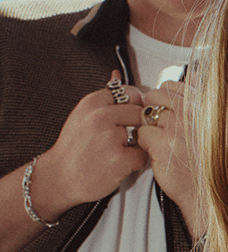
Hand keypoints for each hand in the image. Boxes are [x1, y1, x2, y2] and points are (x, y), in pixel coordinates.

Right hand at [32, 71, 148, 218]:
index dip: (134, 106)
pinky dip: (136, 162)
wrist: (58, 178)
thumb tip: (117, 73)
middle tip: (122, 139)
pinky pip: (143, 156)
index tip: (126, 118)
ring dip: (138, 144)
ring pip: (144, 134)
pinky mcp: (119, 160)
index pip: (132, 93)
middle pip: (141, 113)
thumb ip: (105, 96)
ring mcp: (110, 138)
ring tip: (119, 151)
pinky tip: (120, 165)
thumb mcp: (83, 114)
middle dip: (137, 127)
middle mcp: (101, 117)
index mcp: (93, 102)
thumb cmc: (74, 147)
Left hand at [137, 81, 202, 237]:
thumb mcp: (211, 125)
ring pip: (146, 115)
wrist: (204, 189)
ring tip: (160, 141)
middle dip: (151, 109)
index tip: (164, 107)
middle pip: (156, 96)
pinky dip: (144, 143)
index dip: (163, 96)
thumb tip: (188, 78)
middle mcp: (192, 113)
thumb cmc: (206, 160)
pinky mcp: (162, 143)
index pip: (172, 85)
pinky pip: (142, 133)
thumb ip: (197, 103)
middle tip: (157, 125)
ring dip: (148, 127)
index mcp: (203, 106)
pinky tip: (156, 152)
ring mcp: (177, 127)